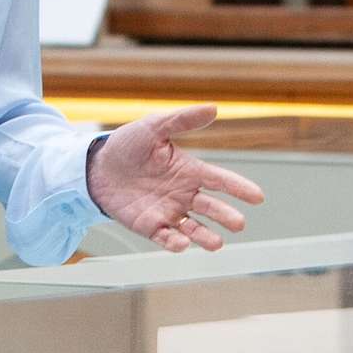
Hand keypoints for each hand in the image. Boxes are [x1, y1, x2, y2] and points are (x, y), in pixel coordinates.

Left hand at [86, 106, 266, 251]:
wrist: (95, 167)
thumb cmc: (126, 145)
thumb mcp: (154, 127)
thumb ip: (183, 120)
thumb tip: (213, 108)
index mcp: (189, 170)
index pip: (220, 180)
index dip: (239, 188)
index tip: (257, 197)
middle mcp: (183, 193)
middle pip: (211, 207)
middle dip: (226, 216)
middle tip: (239, 223)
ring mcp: (167, 211)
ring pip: (194, 228)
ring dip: (206, 236)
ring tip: (218, 243)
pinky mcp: (149, 226)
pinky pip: (166, 237)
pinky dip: (176, 243)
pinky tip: (183, 244)